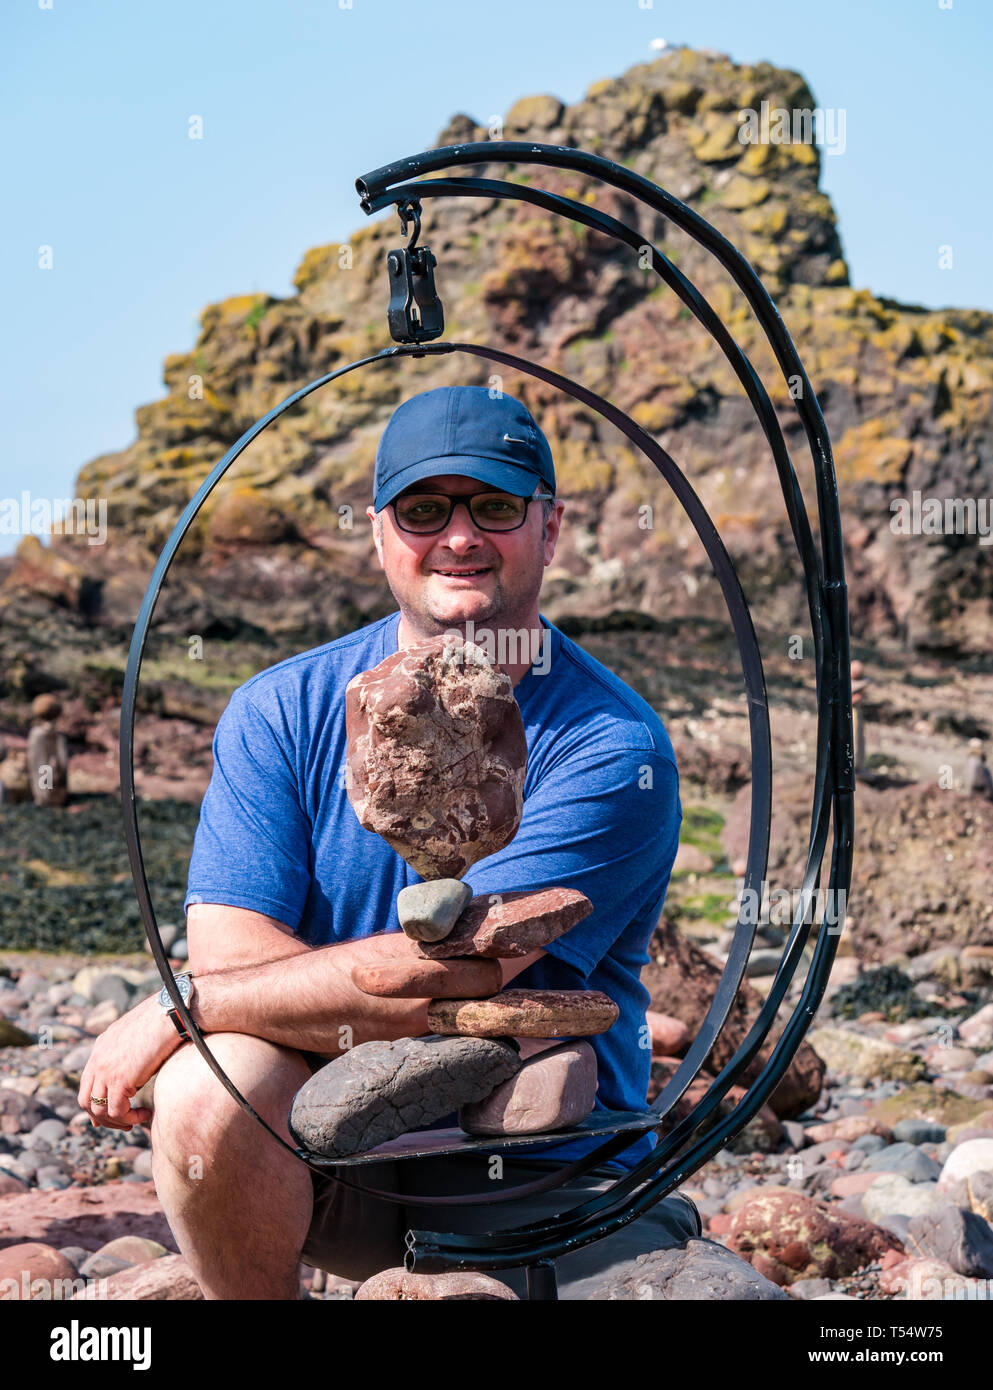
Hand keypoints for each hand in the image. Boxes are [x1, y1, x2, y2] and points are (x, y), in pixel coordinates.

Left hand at [77, 992, 185, 1129]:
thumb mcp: (138, 1035)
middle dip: (101, 1117)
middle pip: (85, 1100)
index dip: (95, 1102)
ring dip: (117, 1121)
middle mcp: (98, 1060)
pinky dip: (131, 1118)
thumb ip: (130, 1051)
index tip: (110, 1113)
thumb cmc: (164, 1019)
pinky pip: (117, 1111)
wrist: (171, 1012)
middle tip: (123, 1122)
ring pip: (98, 1111)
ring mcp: (106, 1070)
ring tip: (137, 1119)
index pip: (87, 1082)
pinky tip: (146, 1113)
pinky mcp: (120, 1080)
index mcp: (101, 1047)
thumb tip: (139, 1065)